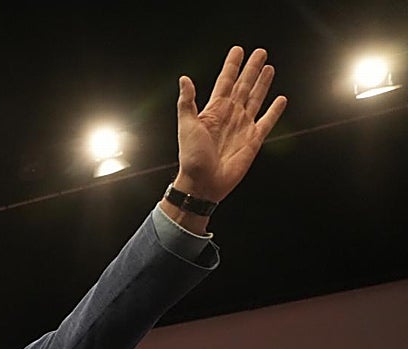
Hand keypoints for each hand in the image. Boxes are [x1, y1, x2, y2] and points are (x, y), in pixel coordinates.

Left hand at [173, 46, 286, 204]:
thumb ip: (187, 102)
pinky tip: (281, 99)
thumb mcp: (186, 126)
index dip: (232, 66)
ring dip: (262, 83)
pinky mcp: (253, 140)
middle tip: (260, 52)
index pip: (225, 82)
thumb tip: (184, 79)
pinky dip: (275, 111)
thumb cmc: (192, 157)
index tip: (238, 50)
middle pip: (243, 86)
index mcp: (213, 110)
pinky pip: (267, 121)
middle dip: (251, 69)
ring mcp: (242, 126)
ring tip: (269, 68)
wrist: (203, 182)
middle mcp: (229, 115)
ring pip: (255, 98)